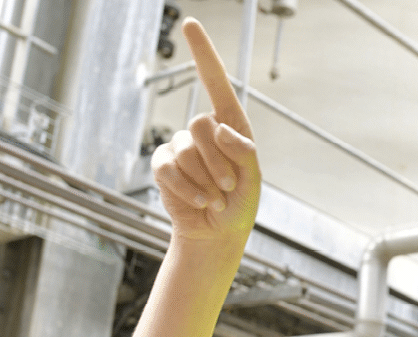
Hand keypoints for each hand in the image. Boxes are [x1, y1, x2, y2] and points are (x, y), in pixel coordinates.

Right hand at [151, 18, 260, 241]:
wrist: (217, 232)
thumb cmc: (240, 203)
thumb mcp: (253, 180)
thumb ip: (243, 152)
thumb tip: (220, 128)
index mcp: (231, 125)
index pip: (216, 82)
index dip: (202, 53)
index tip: (190, 24)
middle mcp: (205, 130)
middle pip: (200, 125)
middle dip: (216, 160)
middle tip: (228, 186)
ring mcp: (181, 147)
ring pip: (184, 150)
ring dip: (203, 178)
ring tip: (215, 197)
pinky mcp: (163, 165)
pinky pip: (166, 168)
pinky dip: (185, 187)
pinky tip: (198, 201)